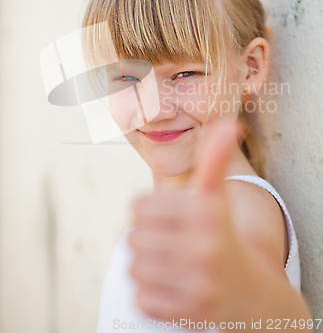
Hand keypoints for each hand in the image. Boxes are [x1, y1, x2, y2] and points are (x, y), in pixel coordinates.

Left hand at [127, 118, 248, 323]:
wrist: (251, 294)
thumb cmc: (223, 235)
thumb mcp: (219, 196)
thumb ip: (217, 158)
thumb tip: (232, 122)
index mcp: (207, 211)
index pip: (137, 207)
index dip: (148, 212)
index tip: (166, 218)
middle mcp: (204, 245)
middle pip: (132, 238)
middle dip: (145, 239)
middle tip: (167, 243)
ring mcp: (198, 282)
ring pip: (133, 268)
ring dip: (145, 267)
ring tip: (168, 265)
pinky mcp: (190, 312)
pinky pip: (141, 298)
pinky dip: (150, 294)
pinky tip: (172, 287)